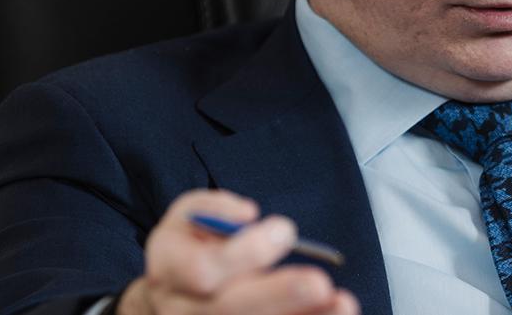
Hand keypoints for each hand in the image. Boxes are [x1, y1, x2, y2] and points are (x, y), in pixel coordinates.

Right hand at [118, 190, 359, 314]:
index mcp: (169, 271)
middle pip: (229, 309)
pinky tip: (335, 312)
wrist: (170, 292)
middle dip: (278, 294)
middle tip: (319, 282)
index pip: (203, 270)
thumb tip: (248, 216)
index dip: (245, 253)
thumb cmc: (189, 245)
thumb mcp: (189, 214)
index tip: (285, 228)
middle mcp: (182, 310)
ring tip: (343, 303)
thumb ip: (216, 208)